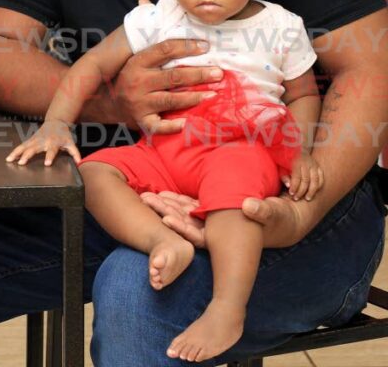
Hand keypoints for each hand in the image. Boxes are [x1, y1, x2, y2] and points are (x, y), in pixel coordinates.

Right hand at [6, 119, 81, 165]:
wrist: (56, 122)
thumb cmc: (63, 134)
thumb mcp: (70, 143)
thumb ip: (75, 153)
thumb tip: (80, 162)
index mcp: (53, 142)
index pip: (52, 150)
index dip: (50, 156)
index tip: (47, 163)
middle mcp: (43, 141)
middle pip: (34, 149)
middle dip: (27, 156)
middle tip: (22, 163)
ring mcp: (35, 140)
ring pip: (24, 146)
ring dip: (17, 153)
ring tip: (9, 160)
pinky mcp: (30, 139)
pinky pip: (21, 146)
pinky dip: (15, 151)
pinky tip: (9, 157)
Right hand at [113, 39, 222, 134]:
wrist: (108, 103)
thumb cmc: (130, 78)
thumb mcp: (137, 61)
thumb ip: (156, 52)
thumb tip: (171, 27)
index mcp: (137, 63)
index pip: (164, 50)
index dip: (186, 47)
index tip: (205, 46)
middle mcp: (137, 82)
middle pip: (173, 77)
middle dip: (198, 74)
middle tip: (218, 73)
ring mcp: (139, 102)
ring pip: (170, 99)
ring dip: (193, 97)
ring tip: (213, 94)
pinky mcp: (141, 121)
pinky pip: (159, 126)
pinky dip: (172, 126)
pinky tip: (186, 123)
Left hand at [142, 190, 311, 248]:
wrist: (285, 217)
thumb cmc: (282, 218)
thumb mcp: (275, 213)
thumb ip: (262, 210)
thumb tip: (248, 205)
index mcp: (227, 239)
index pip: (200, 236)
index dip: (183, 228)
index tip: (166, 218)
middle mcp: (216, 233)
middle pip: (186, 225)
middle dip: (165, 213)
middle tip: (146, 200)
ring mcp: (213, 223)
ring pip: (185, 215)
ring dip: (167, 206)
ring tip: (147, 196)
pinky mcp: (213, 213)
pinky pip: (191, 207)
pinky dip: (178, 201)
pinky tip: (163, 193)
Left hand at [285, 153, 322, 200]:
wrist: (296, 148)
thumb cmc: (286, 160)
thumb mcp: (282, 166)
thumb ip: (284, 176)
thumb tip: (289, 186)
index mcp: (296, 162)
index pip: (297, 177)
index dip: (295, 187)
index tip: (291, 194)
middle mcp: (307, 163)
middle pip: (306, 180)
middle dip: (302, 191)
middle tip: (297, 198)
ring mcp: (314, 165)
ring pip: (315, 180)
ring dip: (312, 191)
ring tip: (307, 198)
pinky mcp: (318, 167)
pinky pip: (321, 178)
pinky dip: (318, 186)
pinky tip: (314, 192)